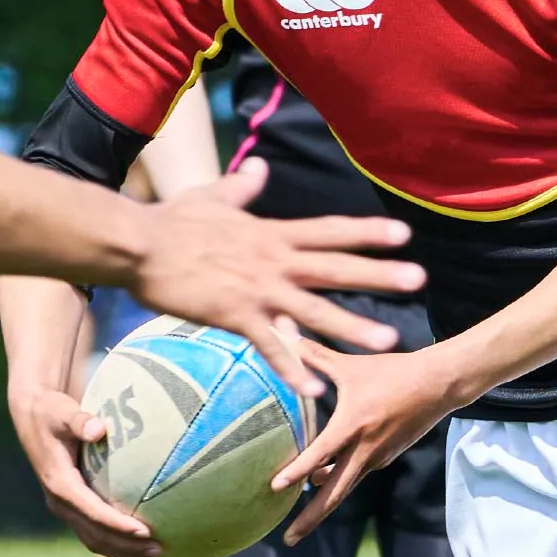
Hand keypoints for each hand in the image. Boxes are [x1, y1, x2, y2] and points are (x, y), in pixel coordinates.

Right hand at [6, 373, 158, 556]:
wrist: (31, 416)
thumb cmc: (52, 411)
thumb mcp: (62, 412)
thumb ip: (80, 420)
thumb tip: (98, 429)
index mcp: (59, 484)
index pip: (92, 512)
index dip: (118, 525)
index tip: (145, 531)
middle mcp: (60, 502)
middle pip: (95, 534)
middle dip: (126, 546)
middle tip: (159, 550)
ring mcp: (64, 507)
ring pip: (94, 538)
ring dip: (122, 551)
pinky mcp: (71, 505)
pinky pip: (92, 531)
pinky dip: (114, 544)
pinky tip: (137, 551)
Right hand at [131, 158, 422, 394]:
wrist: (138, 244)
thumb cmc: (171, 220)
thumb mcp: (213, 196)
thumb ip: (243, 187)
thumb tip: (261, 168)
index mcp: (271, 234)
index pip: (329, 231)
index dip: (367, 232)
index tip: (403, 235)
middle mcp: (273, 260)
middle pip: (335, 267)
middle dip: (378, 274)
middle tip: (419, 280)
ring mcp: (257, 289)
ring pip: (314, 310)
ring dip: (352, 325)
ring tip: (388, 339)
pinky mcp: (234, 315)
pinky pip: (270, 346)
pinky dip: (293, 367)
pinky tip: (315, 389)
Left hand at [269, 342, 467, 542]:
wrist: (439, 385)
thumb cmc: (394, 372)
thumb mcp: (351, 365)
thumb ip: (313, 355)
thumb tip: (282, 331)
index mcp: (353, 427)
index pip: (319, 456)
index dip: (296, 472)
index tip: (275, 488)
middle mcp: (364, 450)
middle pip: (334, 494)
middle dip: (310, 519)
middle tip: (288, 540)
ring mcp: (377, 458)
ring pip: (344, 488)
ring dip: (322, 505)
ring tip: (299, 522)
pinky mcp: (384, 457)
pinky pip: (355, 474)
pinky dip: (337, 482)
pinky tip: (323, 481)